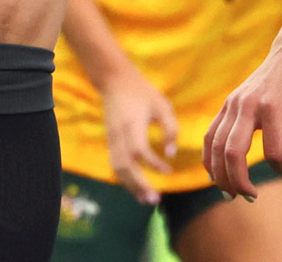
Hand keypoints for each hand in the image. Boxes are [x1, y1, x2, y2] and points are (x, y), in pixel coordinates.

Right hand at [100, 72, 177, 203]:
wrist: (115, 82)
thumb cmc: (142, 93)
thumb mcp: (162, 105)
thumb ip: (170, 129)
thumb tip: (171, 154)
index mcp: (132, 125)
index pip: (139, 151)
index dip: (153, 164)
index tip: (168, 171)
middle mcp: (118, 135)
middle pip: (125, 166)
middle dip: (139, 185)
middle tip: (155, 200)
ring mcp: (111, 140)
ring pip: (118, 169)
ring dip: (131, 186)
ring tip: (146, 199)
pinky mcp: (110, 143)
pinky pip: (115, 165)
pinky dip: (125, 179)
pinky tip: (136, 188)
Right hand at [202, 42, 281, 195]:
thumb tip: (280, 156)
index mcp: (272, 105)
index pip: (273, 149)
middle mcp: (247, 104)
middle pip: (232, 151)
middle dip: (238, 181)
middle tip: (250, 197)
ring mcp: (233, 103)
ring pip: (215, 146)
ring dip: (220, 175)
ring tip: (230, 194)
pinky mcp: (226, 104)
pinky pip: (210, 135)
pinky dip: (209, 158)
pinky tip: (215, 175)